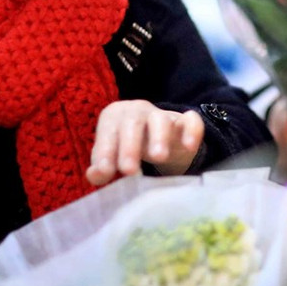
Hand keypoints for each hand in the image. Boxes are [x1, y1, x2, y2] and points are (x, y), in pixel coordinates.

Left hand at [86, 100, 203, 185]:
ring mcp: (163, 115)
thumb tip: (95, 174)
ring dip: (159, 138)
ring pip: (161, 120)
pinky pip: (191, 121)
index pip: (108, 131)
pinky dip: (192, 131)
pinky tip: (189, 147)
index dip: (105, 150)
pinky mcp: (185, 122)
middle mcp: (137, 111)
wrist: (157, 138)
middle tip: (129, 170)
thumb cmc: (128, 147)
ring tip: (159, 158)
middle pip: (133, 122)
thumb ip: (103, 166)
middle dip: (130, 146)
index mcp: (114, 116)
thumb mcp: (112, 157)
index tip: (106, 172)